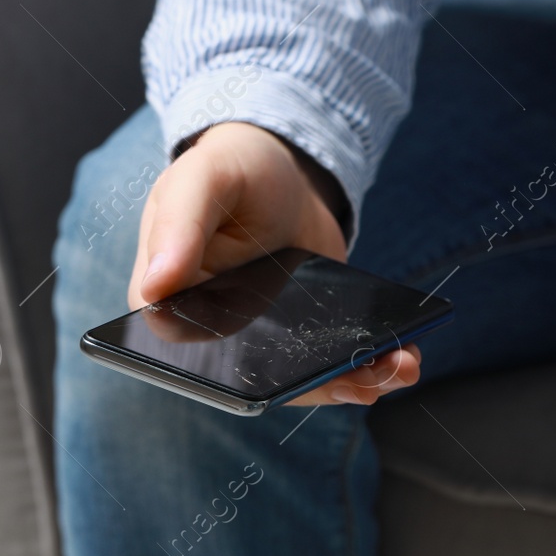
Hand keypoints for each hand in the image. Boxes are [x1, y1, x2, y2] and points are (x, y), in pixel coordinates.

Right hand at [127, 121, 421, 405]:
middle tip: (367, 381)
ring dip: (354, 380)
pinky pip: (329, 362)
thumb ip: (177, 226)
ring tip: (398, 367)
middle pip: (260, 379)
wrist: (282, 170)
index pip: (195, 362)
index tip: (288, 379)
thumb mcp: (201, 181)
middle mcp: (213, 335)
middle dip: (316, 385)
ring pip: (302, 377)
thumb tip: (154, 286)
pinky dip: (367, 364)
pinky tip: (401, 356)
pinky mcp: (304, 333)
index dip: (242, 379)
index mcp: (168, 308)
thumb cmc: (228, 169)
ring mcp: (264, 339)